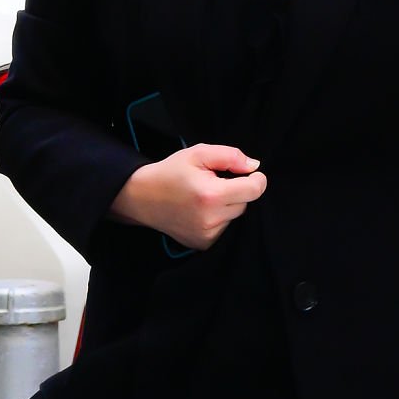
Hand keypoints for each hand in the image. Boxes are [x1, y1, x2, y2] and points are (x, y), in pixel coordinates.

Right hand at [110, 144, 265, 250]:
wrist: (141, 197)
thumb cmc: (170, 172)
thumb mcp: (198, 153)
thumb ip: (230, 156)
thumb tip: (254, 166)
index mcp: (211, 195)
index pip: (254, 190)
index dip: (257, 178)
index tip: (251, 173)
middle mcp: (210, 219)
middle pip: (245, 203)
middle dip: (237, 191)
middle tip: (215, 183)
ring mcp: (207, 235)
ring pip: (235, 216)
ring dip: (227, 206)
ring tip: (204, 198)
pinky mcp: (203, 244)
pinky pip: (225, 228)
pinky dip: (219, 218)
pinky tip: (201, 211)